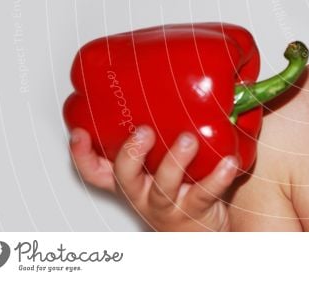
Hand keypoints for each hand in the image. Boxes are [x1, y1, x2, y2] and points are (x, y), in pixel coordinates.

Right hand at [69, 126, 239, 230]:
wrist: (203, 231)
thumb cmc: (182, 189)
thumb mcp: (162, 162)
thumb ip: (165, 128)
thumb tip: (186, 75)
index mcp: (132, 179)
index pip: (95, 170)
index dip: (82, 154)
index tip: (79, 131)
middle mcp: (143, 193)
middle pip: (124, 177)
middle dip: (131, 152)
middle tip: (143, 131)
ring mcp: (167, 205)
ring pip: (163, 187)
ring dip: (174, 161)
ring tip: (188, 140)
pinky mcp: (195, 211)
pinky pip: (205, 194)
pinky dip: (218, 176)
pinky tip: (229, 161)